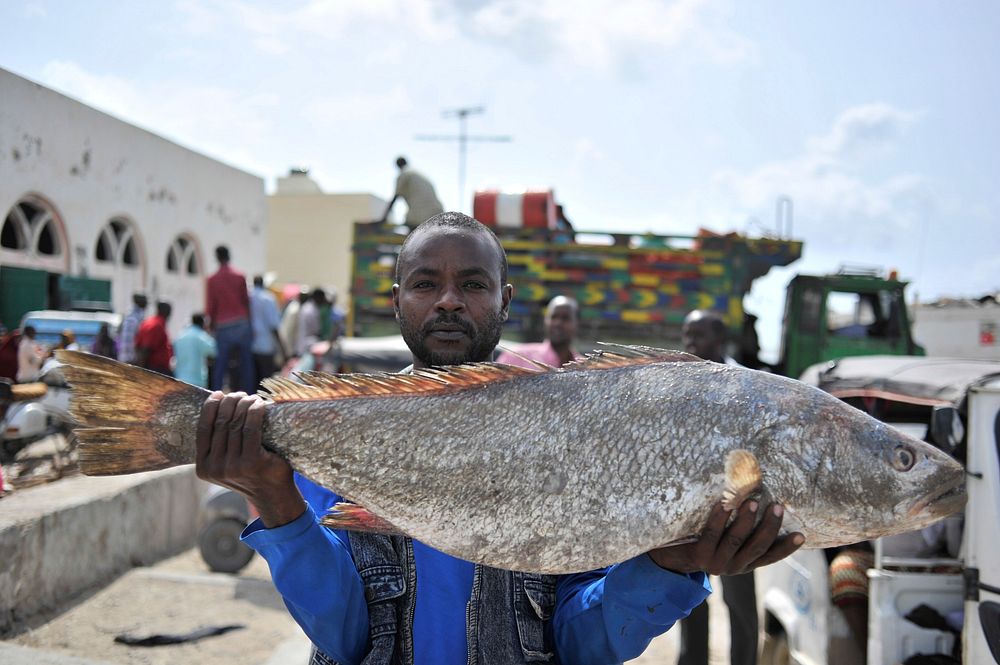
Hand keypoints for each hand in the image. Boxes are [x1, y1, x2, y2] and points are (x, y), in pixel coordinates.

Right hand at [195, 391, 304, 527]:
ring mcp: (233, 467)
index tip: (218, 394)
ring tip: (251, 397)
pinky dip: (255, 412)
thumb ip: (218, 445)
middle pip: (220, 424)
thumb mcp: (226, 463)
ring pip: (235, 424)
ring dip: (244, 404)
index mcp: (204, 468)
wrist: (274, 495)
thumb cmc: (252, 473)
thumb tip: (217, 407)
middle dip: (229, 403)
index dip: (210, 408)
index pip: (202, 430)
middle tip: (239, 394)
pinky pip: (251, 428)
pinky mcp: (252, 462)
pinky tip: (260, 404)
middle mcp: (215, 469)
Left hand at [648, 501, 803, 575]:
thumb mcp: (725, 536)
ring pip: (736, 541)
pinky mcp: (698, 557)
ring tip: (754, 502)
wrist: (667, 556)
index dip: (786, 547)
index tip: (801, 534)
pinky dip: (719, 518)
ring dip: (746, 521)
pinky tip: (724, 503)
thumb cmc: (700, 538)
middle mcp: (733, 567)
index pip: (770, 556)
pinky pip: (711, 535)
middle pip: (757, 548)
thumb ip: (742, 526)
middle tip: (778, 507)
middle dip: (769, 527)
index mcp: (744, 562)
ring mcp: (715, 564)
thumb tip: (759, 495)